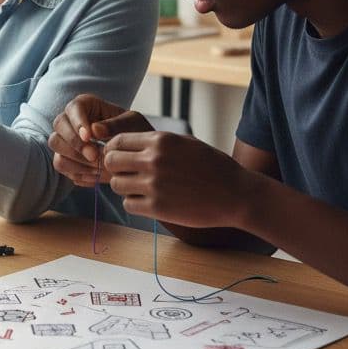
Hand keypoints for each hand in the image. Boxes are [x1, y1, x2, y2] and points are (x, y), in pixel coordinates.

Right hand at [50, 95, 152, 186]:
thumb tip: (94, 129)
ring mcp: (65, 138)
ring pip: (55, 146)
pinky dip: (75, 171)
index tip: (89, 137)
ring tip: (97, 167)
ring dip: (75, 158)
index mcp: (86, 105)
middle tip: (94, 156)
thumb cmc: (134, 131)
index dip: (78, 123)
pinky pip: (60, 164)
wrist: (135, 152)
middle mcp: (70, 119)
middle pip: (59, 126)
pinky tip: (94, 174)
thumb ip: (115, 125)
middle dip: (75, 143)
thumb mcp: (132, 123)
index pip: (73, 108)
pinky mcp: (65, 156)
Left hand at [104, 131, 254, 227]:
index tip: (120, 158)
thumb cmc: (212, 167)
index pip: (118, 141)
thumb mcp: (185, 142)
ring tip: (140, 188)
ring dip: (124, 187)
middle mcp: (154, 160)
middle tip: (127, 174)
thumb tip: (125, 144)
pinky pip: (128, 204)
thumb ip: (156, 142)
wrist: (236, 194)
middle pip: (111, 162)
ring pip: (116, 185)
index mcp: (160, 140)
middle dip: (115, 168)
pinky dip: (134, 203)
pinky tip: (148, 201)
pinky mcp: (157, 208)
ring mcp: (154, 185)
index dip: (114, 150)